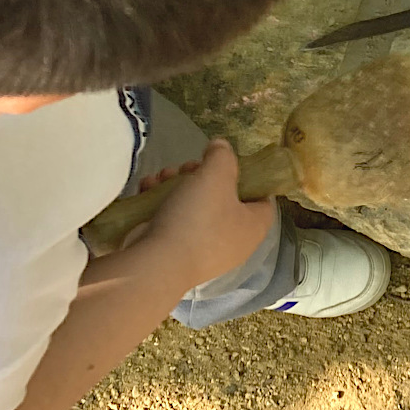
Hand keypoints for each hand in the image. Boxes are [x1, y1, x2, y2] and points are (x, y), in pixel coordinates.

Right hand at [137, 140, 275, 289]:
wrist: (155, 263)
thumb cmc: (198, 218)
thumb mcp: (217, 174)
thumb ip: (223, 156)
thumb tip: (221, 146)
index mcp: (253, 227)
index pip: (262, 198)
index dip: (249, 177)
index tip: (229, 163)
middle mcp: (232, 243)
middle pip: (223, 200)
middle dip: (202, 177)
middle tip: (188, 167)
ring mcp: (201, 252)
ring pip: (193, 209)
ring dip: (176, 186)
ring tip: (163, 175)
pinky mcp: (173, 255)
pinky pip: (172, 222)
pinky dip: (160, 204)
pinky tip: (147, 189)